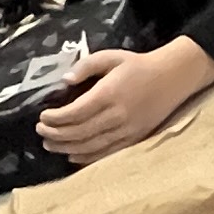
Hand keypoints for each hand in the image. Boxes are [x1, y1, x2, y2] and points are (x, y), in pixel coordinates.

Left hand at [33, 41, 212, 162]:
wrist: (173, 77)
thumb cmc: (138, 65)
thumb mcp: (111, 57)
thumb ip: (85, 66)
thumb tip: (64, 80)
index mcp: (108, 94)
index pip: (74, 113)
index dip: (55, 118)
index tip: (43, 116)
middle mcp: (116, 115)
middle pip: (78, 132)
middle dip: (55, 134)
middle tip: (41, 131)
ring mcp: (126, 130)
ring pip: (90, 146)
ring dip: (66, 148)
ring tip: (50, 144)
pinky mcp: (134, 139)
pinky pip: (106, 153)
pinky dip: (86, 157)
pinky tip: (72, 155)